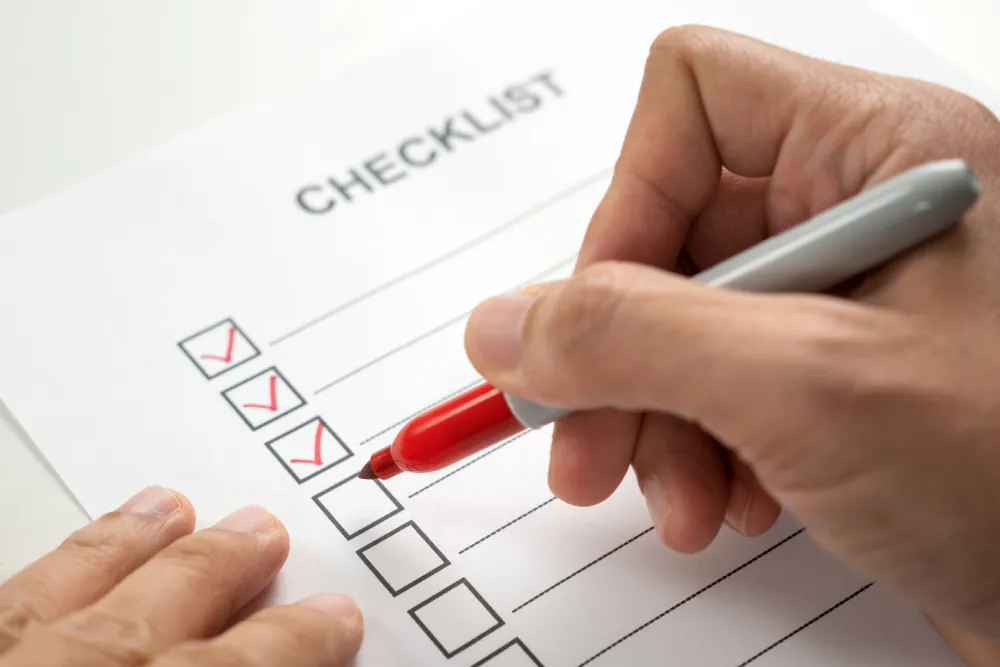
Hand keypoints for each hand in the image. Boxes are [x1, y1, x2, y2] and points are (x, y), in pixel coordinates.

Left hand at [0, 487, 362, 665]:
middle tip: (261, 535)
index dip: (299, 641)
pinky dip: (45, 572)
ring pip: (72, 593)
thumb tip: (301, 662)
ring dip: (126, 547)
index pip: (246, 665)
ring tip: (165, 508)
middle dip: (222, 566)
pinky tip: (63, 556)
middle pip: (170, 606)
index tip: (334, 620)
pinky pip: (0, 606)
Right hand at [463, 25, 999, 642]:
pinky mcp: (838, 377)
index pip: (691, 102)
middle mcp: (857, 209)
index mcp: (876, 150)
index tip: (601, 312)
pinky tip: (732, 503)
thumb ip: (632, 339)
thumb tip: (506, 325)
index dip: (627, 201)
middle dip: (621, 355)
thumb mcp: (804, 387)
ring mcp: (848, 298)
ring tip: (682, 503)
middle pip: (670, 233)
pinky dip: (702, 448)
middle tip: (585, 447)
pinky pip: (722, 383)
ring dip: (657, 420)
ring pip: (683, 321)